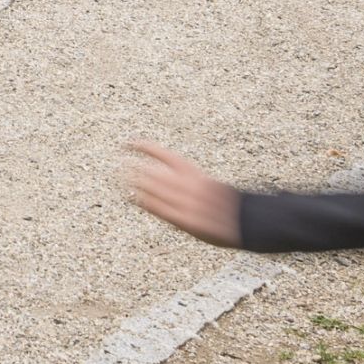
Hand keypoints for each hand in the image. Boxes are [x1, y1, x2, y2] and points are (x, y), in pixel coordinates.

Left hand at [123, 141, 242, 245]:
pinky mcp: (183, 219)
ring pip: (152, 188)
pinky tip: (131, 197)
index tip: (129, 142)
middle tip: (120, 166)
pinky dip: (143, 201)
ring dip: (133, 182)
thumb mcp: (207, 183)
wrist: (243, 221)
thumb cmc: (223, 203)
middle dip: (134, 168)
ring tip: (120, 179)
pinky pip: (157, 208)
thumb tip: (161, 173)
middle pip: (152, 171)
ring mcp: (184, 202)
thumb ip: (185, 179)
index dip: (143, 147)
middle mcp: (186, 184)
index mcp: (192, 171)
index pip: (162, 154)